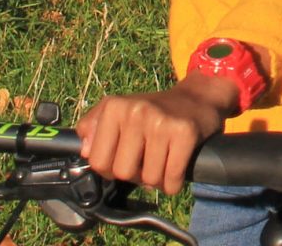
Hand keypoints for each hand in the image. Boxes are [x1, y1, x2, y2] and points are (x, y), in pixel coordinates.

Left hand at [75, 76, 234, 195]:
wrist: (197, 97)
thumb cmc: (153, 112)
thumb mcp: (119, 110)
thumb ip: (93, 126)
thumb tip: (85, 149)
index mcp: (115, 107)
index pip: (98, 161)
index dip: (110, 168)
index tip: (124, 158)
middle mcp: (136, 111)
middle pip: (123, 173)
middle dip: (135, 175)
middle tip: (145, 161)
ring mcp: (161, 122)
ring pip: (148, 179)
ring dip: (156, 180)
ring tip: (161, 162)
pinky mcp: (184, 132)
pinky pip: (171, 179)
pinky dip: (173, 183)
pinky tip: (175, 171)